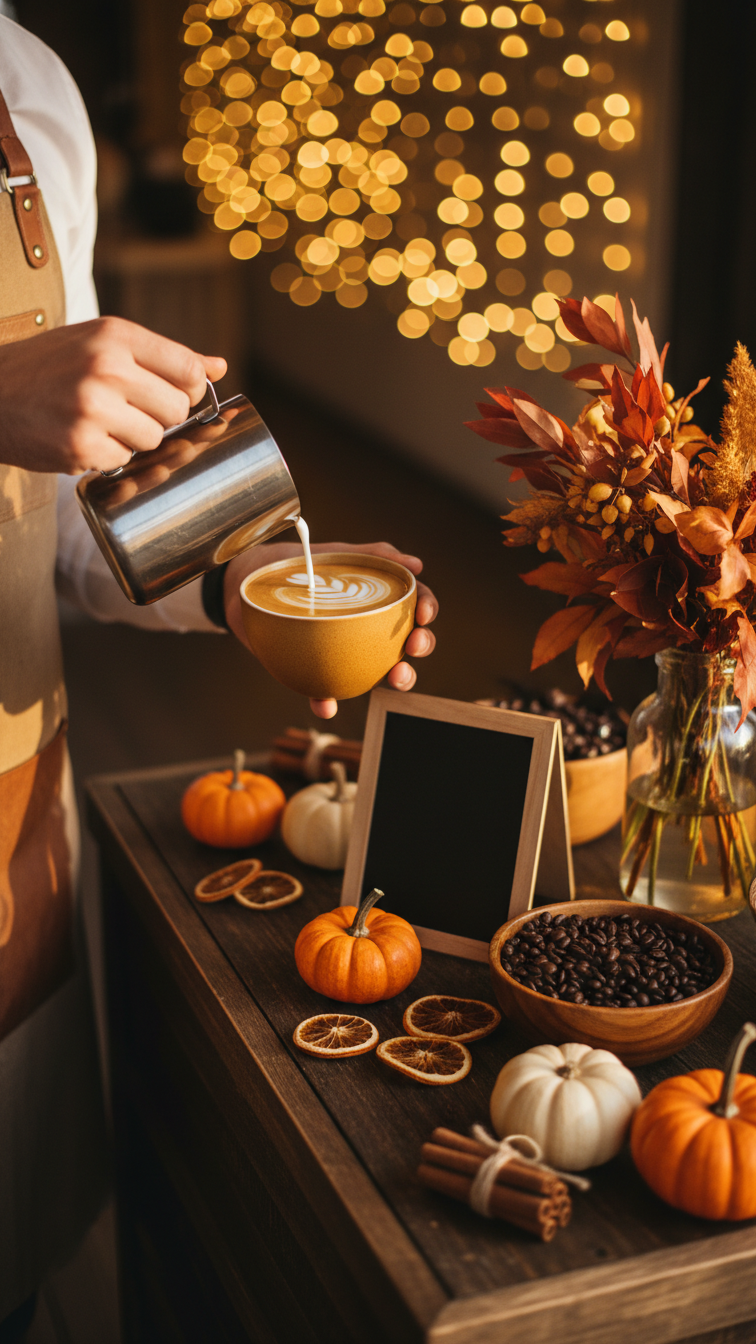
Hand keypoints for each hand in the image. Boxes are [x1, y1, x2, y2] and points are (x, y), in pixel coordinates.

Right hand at [0, 316, 226, 473]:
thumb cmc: (50, 367)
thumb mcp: (101, 343)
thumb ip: (162, 356)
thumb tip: (220, 366)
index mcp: (117, 335)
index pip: (190, 371)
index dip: (188, 390)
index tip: (168, 394)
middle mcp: (107, 367)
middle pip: (177, 410)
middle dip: (158, 417)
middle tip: (124, 410)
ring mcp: (93, 408)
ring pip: (154, 440)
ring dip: (133, 439)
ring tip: (99, 423)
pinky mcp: (80, 445)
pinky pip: (123, 461)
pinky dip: (106, 456)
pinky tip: (80, 437)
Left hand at [224, 540, 437, 717]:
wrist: (247, 582)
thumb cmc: (298, 563)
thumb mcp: (336, 553)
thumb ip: (374, 554)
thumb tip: (415, 564)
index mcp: (378, 598)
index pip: (415, 603)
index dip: (428, 610)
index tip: (424, 616)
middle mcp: (369, 627)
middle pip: (408, 641)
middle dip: (421, 647)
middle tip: (412, 648)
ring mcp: (346, 650)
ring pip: (380, 671)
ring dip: (395, 679)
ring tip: (393, 678)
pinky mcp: (317, 669)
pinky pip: (327, 690)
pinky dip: (328, 701)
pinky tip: (326, 705)